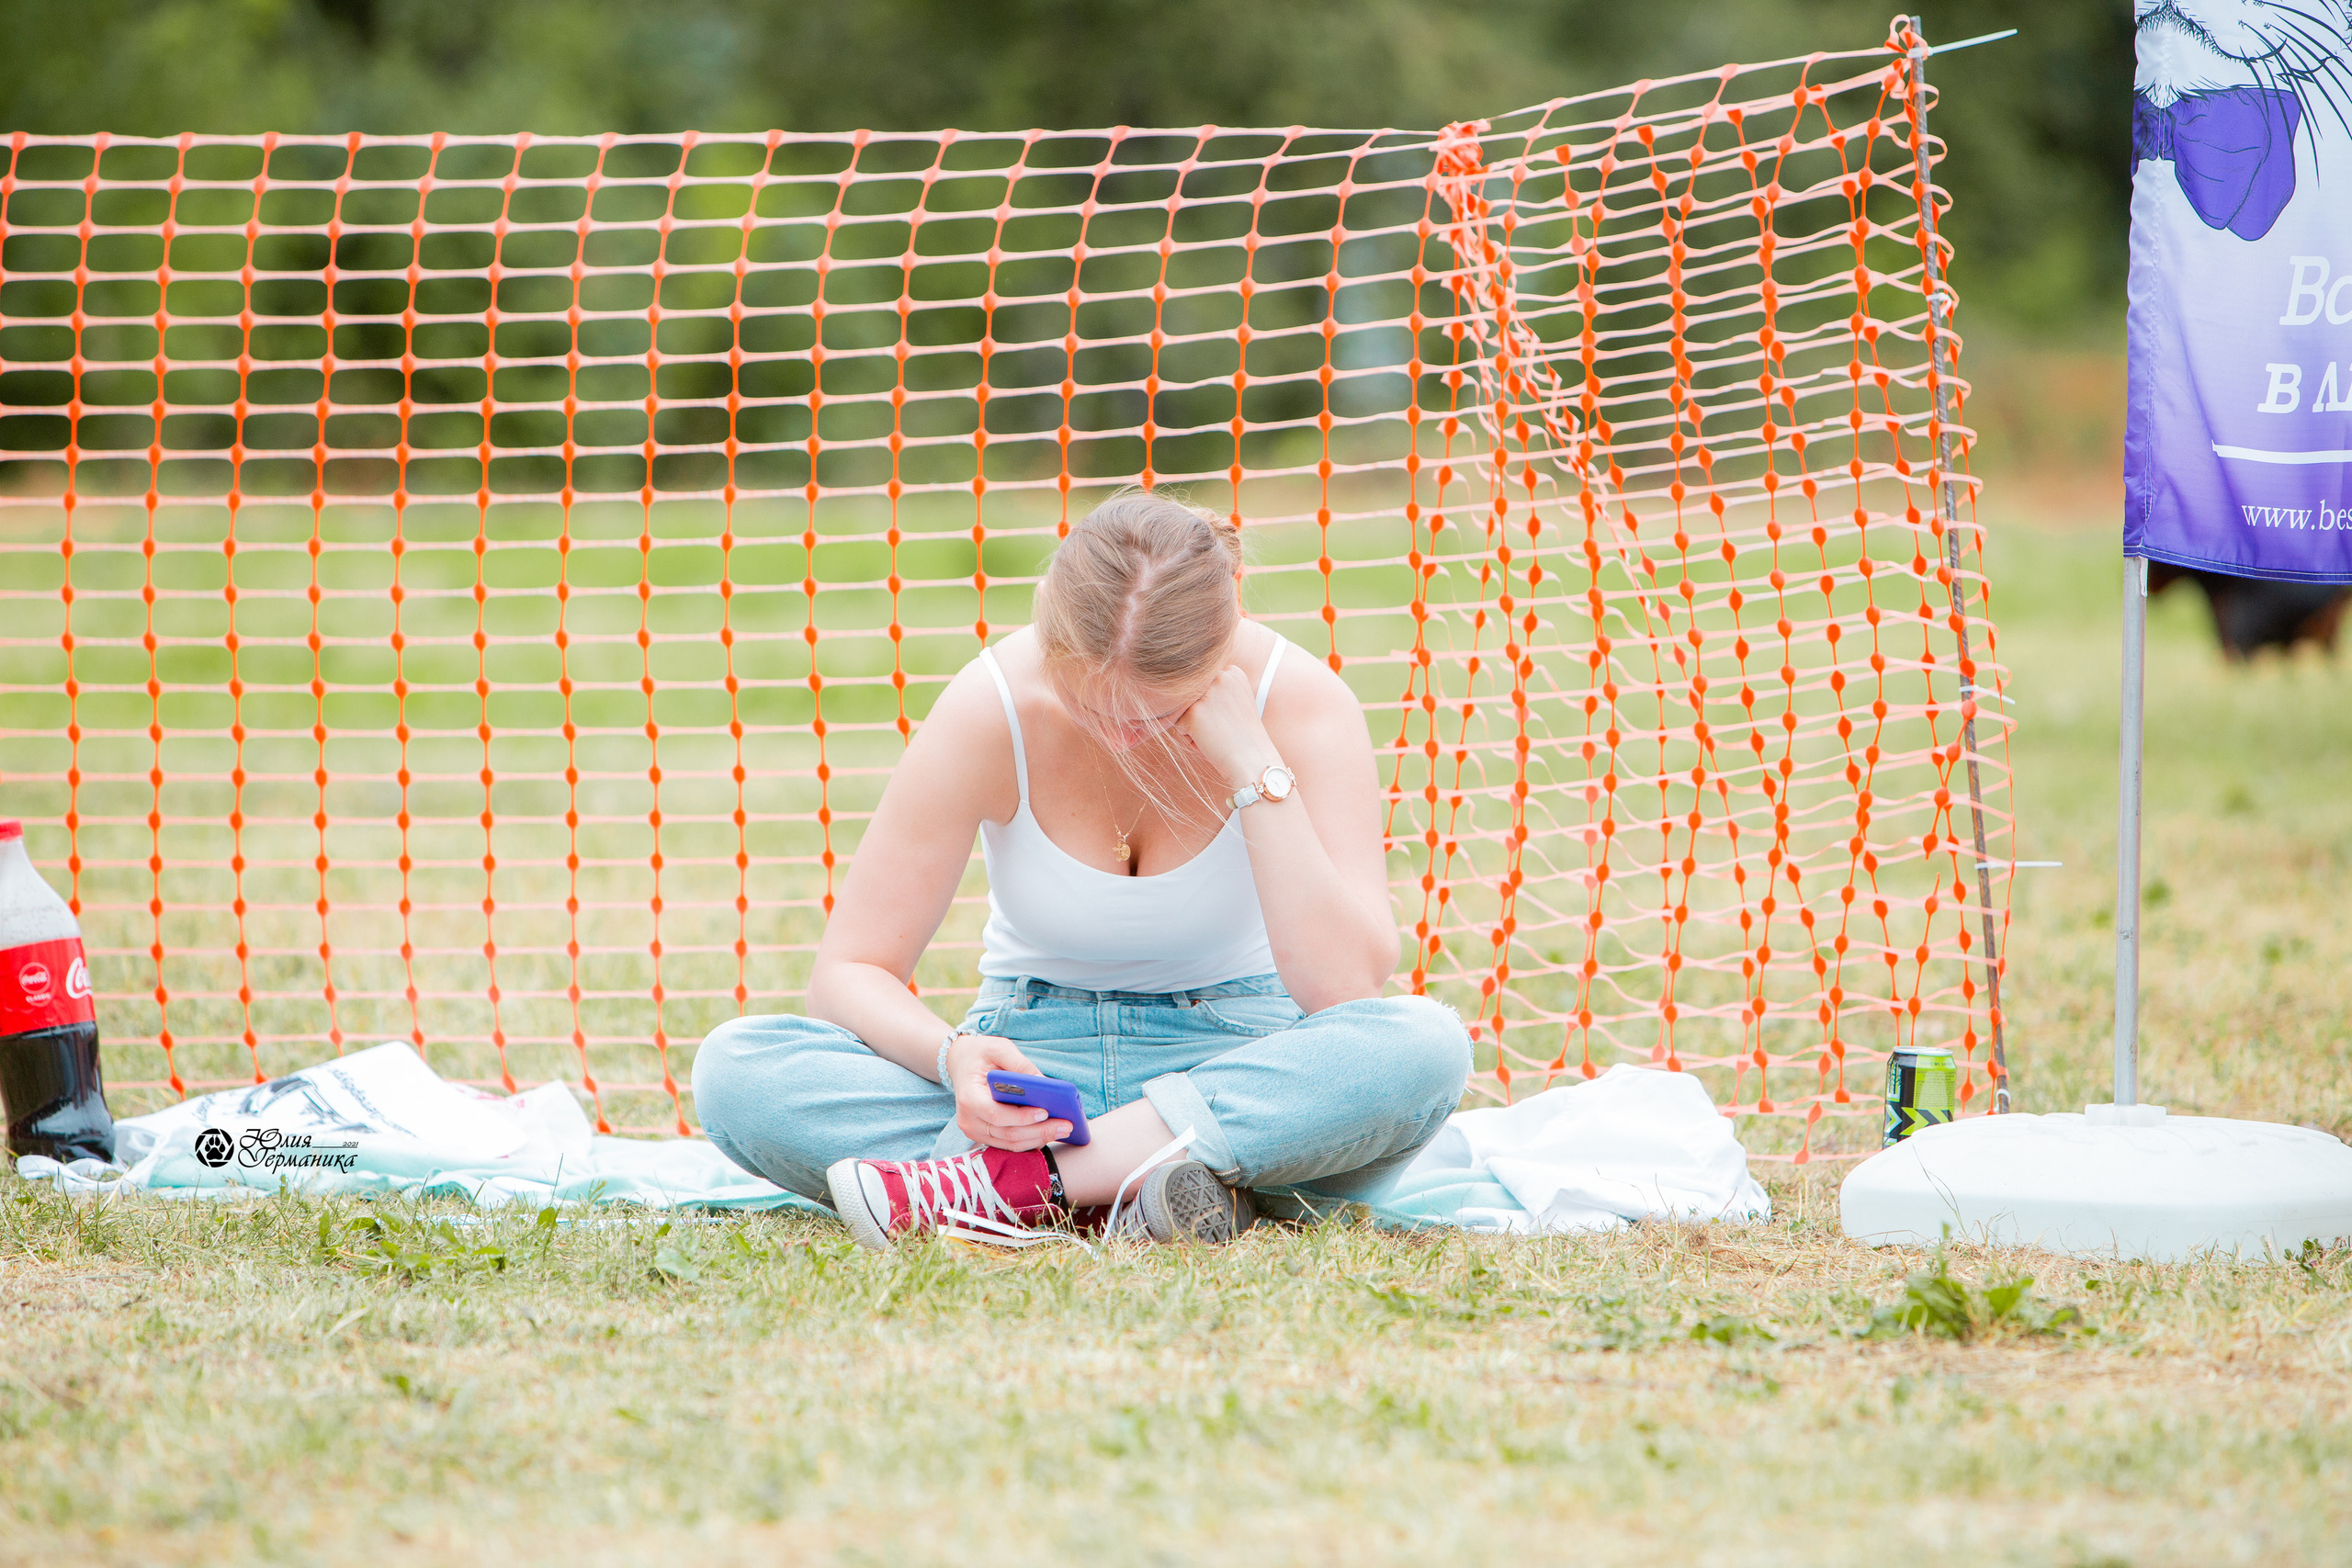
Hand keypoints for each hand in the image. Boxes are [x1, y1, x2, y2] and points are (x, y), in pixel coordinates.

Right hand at [946, 1033, 1073, 1150]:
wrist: (961, 1063)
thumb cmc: (981, 1054)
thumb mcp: (999, 1048)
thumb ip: (1020, 1064)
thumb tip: (1044, 1082)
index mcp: (969, 1098)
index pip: (996, 1114)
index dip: (1022, 1117)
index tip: (1046, 1111)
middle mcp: (969, 1120)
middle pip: (1008, 1133)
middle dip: (1040, 1131)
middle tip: (1066, 1125)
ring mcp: (975, 1131)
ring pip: (1011, 1143)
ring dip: (1039, 1139)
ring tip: (1063, 1129)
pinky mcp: (984, 1136)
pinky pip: (1010, 1144)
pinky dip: (1031, 1140)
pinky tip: (1050, 1132)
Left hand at [1172, 664, 1280, 786]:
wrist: (1252, 761)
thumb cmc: (1241, 737)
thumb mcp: (1234, 702)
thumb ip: (1216, 689)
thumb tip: (1178, 686)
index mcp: (1232, 672)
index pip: (1202, 686)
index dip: (1211, 706)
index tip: (1229, 719)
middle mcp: (1220, 676)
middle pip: (1191, 696)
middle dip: (1201, 714)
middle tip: (1223, 729)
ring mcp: (1207, 693)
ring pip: (1182, 709)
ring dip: (1194, 726)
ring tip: (1216, 735)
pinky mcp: (1195, 711)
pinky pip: (1178, 725)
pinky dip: (1190, 739)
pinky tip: (1210, 742)